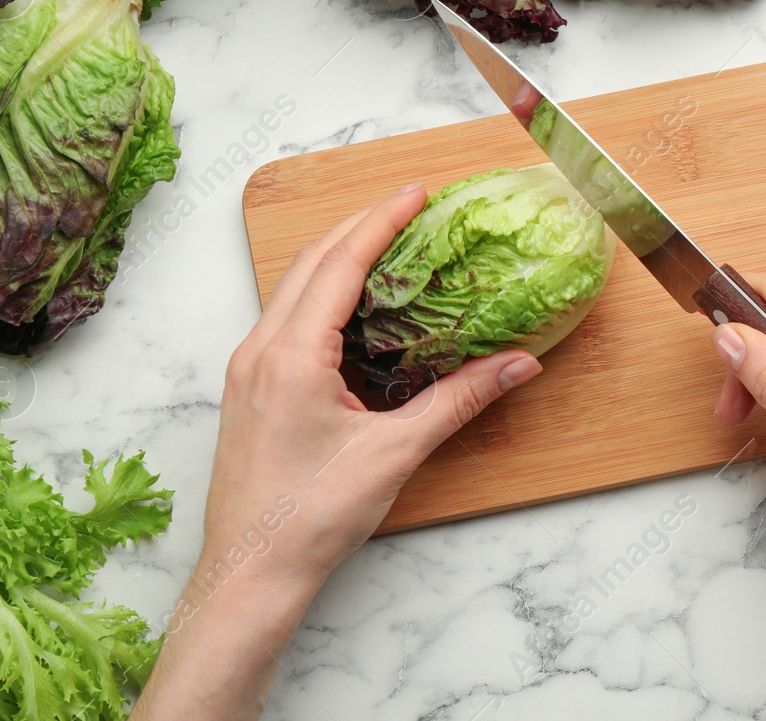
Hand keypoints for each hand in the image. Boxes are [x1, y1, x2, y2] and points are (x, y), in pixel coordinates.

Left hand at [201, 182, 541, 587]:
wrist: (250, 573)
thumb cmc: (311, 519)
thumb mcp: (395, 454)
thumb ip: (460, 399)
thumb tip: (518, 364)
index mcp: (291, 356)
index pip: (341, 264)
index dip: (382, 220)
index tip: (416, 192)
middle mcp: (260, 350)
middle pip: (312, 261)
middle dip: (361, 225)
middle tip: (409, 206)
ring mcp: (247, 368)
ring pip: (293, 286)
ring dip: (340, 256)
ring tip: (388, 241)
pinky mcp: (249, 387)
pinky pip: (286, 317)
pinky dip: (323, 292)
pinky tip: (356, 304)